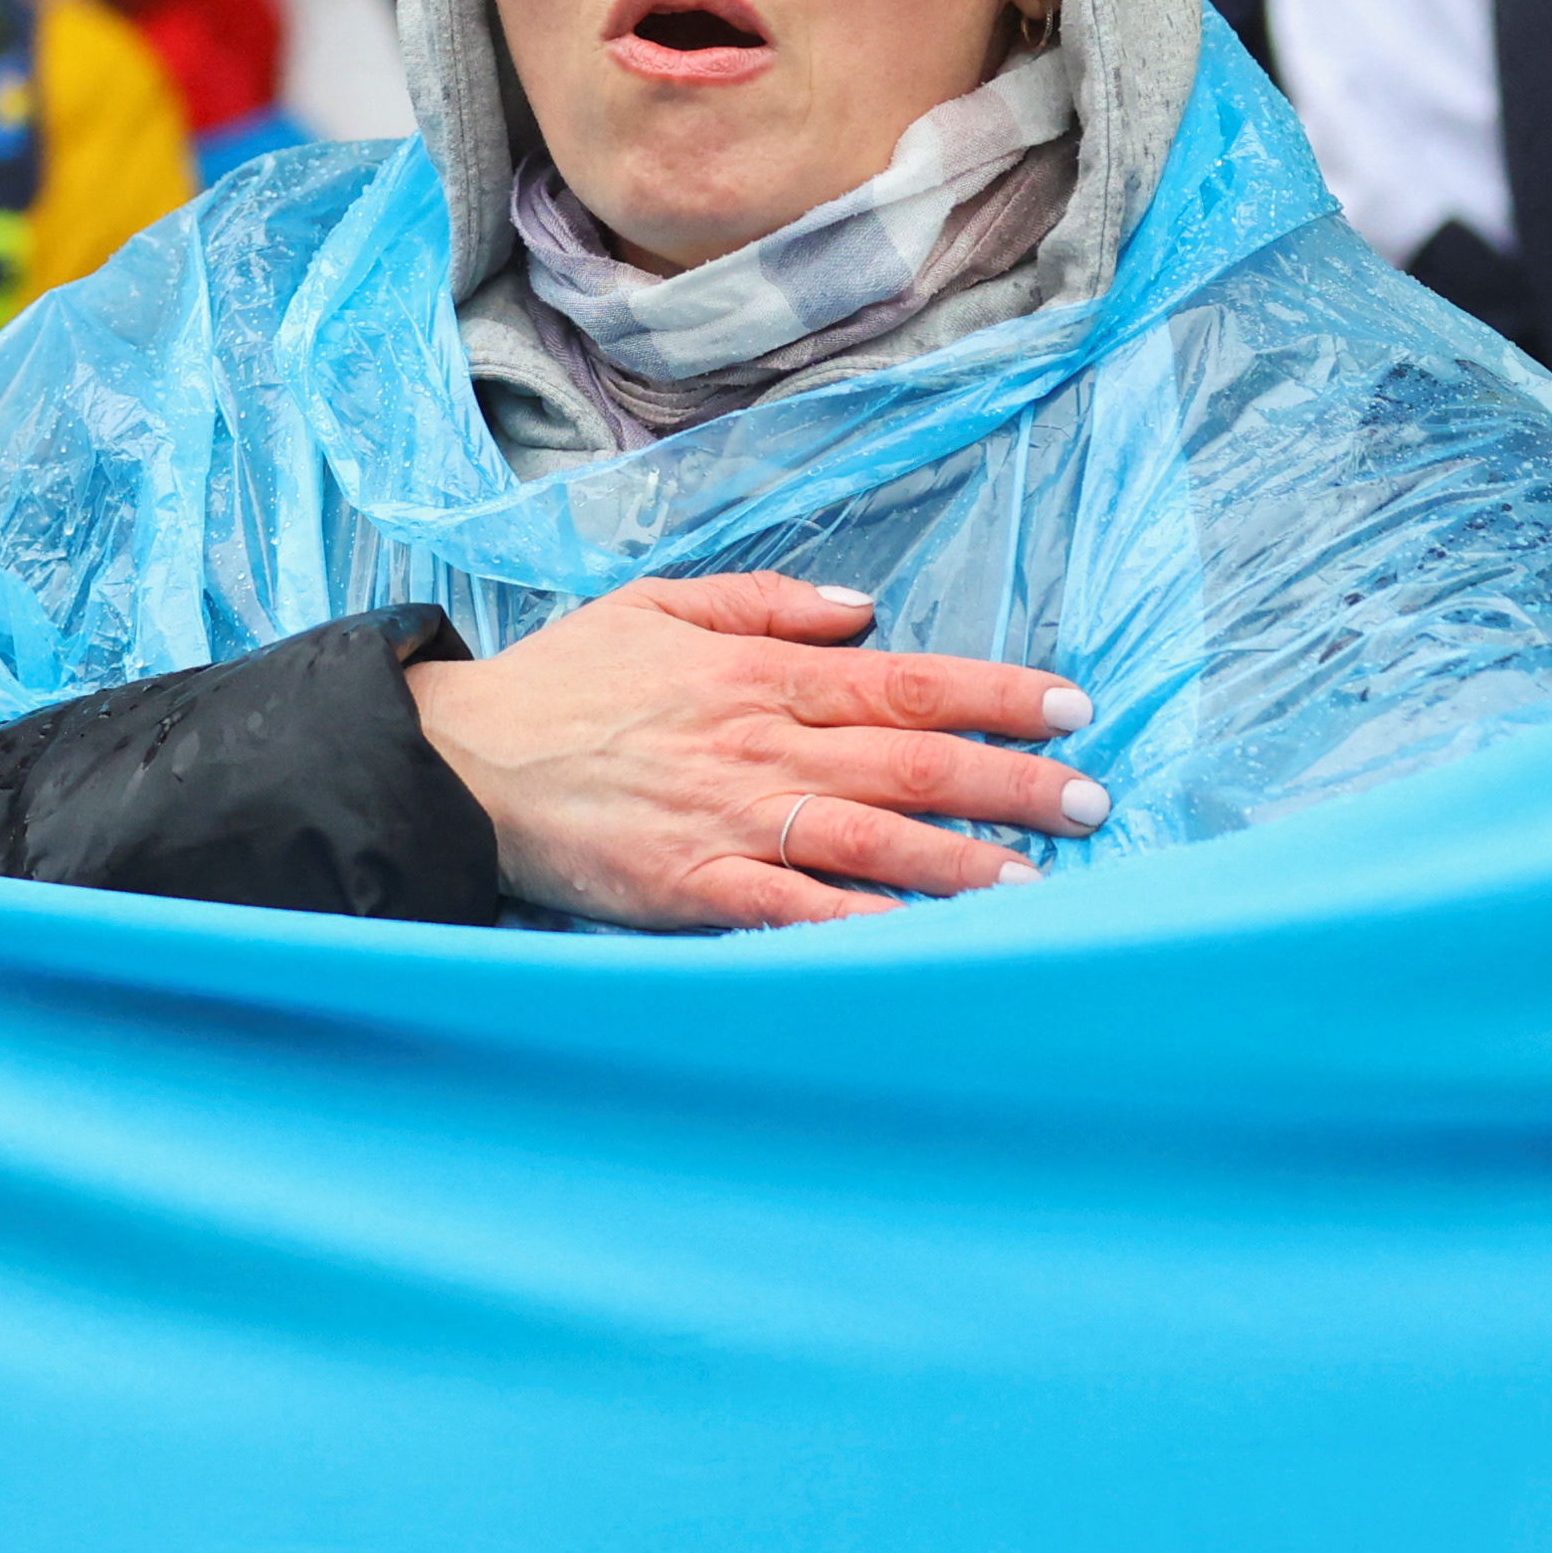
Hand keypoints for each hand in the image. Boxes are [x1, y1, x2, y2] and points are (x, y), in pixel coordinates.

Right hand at [404, 572, 1107, 929]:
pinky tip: (921, 949)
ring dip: (960, 864)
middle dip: (1011, 782)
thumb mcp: (662, 604)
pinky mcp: (693, 890)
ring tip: (1040, 886)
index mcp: (764, 676)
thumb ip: (768, 603)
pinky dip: (859, 931)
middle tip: (1092, 798)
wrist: (459, 759)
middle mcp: (762, 745)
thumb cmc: (564, 684)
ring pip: (870, 840)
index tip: (1071, 706)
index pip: (909, 680)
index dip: (998, 694)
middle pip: (912, 761)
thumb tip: (864, 609)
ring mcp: (731, 820)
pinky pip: (792, 914)